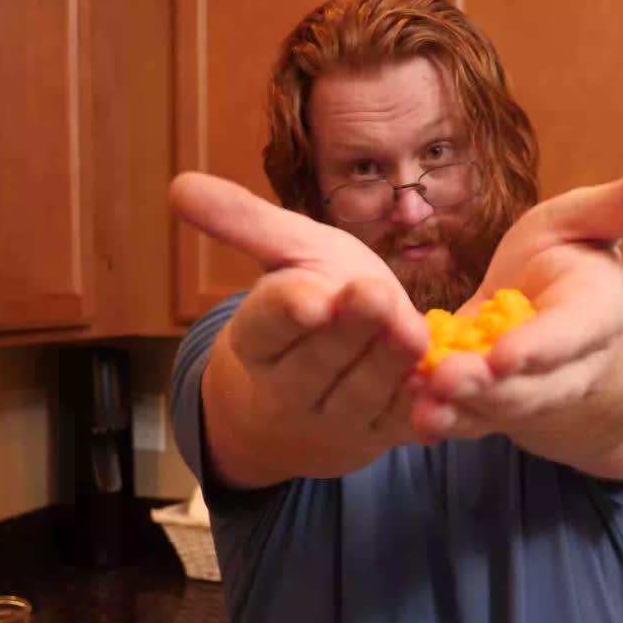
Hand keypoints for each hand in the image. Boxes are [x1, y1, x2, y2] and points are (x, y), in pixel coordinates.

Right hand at [169, 173, 430, 476]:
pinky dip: (425, 413)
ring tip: (412, 331)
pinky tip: (443, 390)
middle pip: (318, 361)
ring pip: (364, 394)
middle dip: (348, 329)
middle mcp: (290, 390)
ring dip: (389, 364)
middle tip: (374, 294)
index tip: (310, 295)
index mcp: (257, 342)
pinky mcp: (384, 438)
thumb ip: (245, 223)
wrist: (321, 395)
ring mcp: (339, 421)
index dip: (288, 310)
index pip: (265, 326)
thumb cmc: (312, 304)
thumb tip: (178, 184)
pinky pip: (404, 426)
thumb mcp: (286, 257)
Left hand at [411, 161, 622, 442]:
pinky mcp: (492, 407)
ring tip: (423, 406)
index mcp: (595, 314)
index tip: (509, 353)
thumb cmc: (568, 257)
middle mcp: (568, 364)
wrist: (549, 312)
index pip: (575, 333)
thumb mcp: (591, 218)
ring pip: (499, 409)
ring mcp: (528, 392)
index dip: (545, 346)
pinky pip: (470, 419)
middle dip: (492, 387)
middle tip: (447, 380)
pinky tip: (410, 414)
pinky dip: (441, 419)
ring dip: (462, 411)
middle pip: (534, 384)